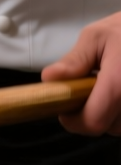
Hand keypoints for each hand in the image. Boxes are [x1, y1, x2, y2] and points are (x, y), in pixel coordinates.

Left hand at [41, 12, 120, 135]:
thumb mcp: (96, 37)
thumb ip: (75, 60)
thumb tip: (50, 78)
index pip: (95, 120)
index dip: (74, 121)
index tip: (65, 110)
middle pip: (110, 127)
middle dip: (93, 115)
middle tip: (87, 93)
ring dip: (111, 115)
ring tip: (108, 89)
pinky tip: (118, 94)